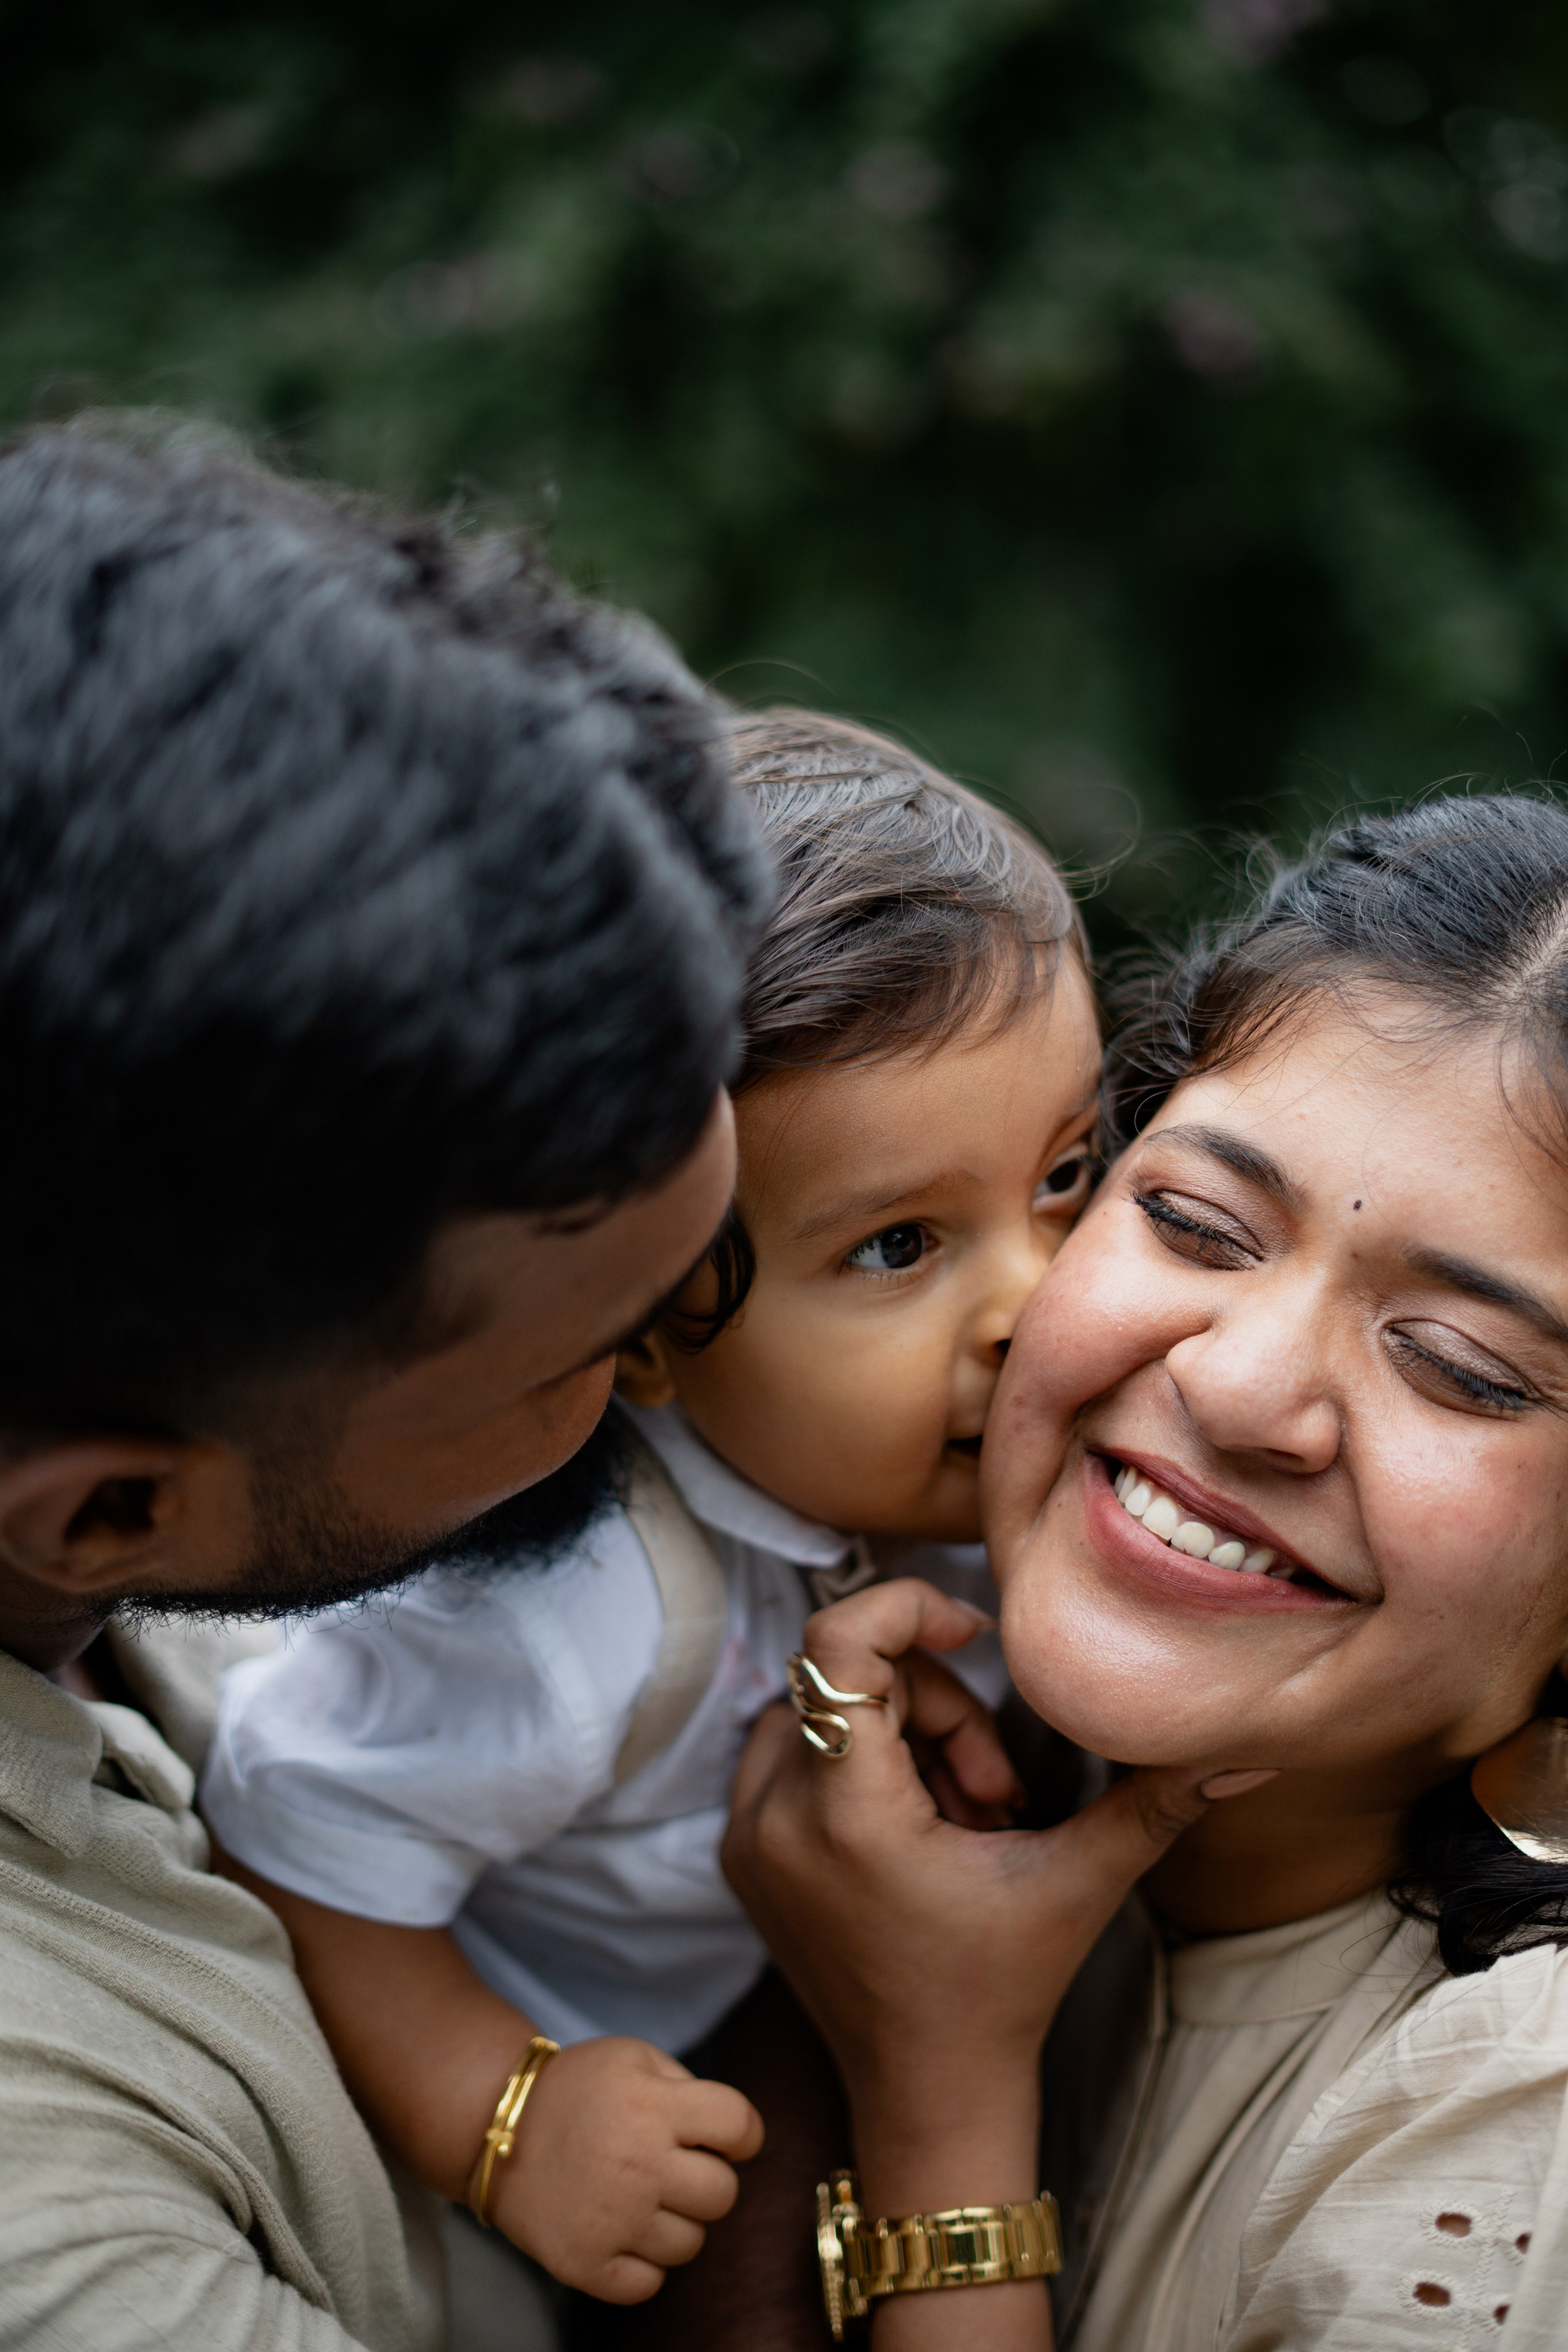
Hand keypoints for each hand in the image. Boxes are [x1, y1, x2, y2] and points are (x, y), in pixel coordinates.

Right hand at [491, 2035, 763, 2302]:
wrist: (497, 2128)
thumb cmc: (578, 2091)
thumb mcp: (633, 2058)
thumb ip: (686, 2087)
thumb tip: (732, 2135)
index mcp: (652, 2106)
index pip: (740, 2125)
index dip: (742, 2133)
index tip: (724, 2136)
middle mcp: (637, 2164)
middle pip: (723, 2194)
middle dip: (708, 2179)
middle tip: (674, 2168)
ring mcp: (611, 2220)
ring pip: (692, 2243)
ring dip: (676, 2221)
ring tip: (641, 2196)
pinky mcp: (584, 2263)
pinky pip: (650, 2283)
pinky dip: (643, 2263)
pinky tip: (622, 2230)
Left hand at [724, 1579, 1272, 2195]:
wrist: (926, 2095)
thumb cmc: (998, 1993)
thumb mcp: (1078, 1886)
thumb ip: (1153, 1804)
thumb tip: (1246, 1749)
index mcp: (849, 1817)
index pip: (836, 1644)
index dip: (906, 1609)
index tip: (971, 1632)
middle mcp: (778, 1818)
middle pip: (848, 1678)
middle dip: (934, 1709)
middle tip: (993, 1791)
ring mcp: (750, 1837)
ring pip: (817, 1708)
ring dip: (897, 1736)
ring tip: (961, 1816)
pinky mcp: (744, 1853)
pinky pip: (791, 1751)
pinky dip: (854, 1763)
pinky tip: (917, 1827)